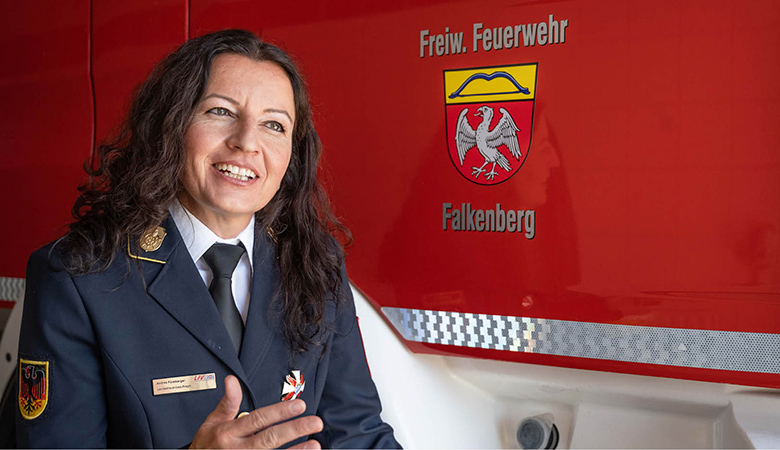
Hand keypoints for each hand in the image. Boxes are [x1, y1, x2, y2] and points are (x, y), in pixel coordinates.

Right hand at [191, 375, 322, 448]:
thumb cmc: (206, 446)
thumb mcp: (212, 422)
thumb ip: (227, 402)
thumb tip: (232, 380)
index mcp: (229, 433)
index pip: (258, 419)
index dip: (279, 412)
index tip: (299, 405)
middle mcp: (237, 449)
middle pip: (269, 439)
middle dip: (294, 430)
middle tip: (314, 422)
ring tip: (315, 444)